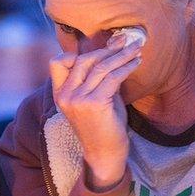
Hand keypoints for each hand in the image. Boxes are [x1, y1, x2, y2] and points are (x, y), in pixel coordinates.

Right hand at [50, 35, 142, 189]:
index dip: (78, 53)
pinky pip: (112, 77)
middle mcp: (65, 96)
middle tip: (126, 40)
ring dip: (121, 55)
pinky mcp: (94, 103)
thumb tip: (114, 50)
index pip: (58, 63)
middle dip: (107, 48)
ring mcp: (77, 100)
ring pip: (101, 67)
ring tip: (136, 48)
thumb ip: (98, 79)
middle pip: (83, 60)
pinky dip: (126, 67)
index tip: (103, 47)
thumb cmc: (103, 127)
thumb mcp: (95, 99)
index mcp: (59, 94)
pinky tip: (136, 63)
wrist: (105, 154)